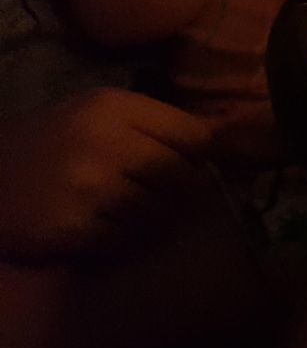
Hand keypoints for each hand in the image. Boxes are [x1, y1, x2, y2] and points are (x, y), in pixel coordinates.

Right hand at [0, 89, 214, 263]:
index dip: (200, 153)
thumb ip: (153, 122)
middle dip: (179, 187)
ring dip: (152, 215)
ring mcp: (90, 189)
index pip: (194, 135)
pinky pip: (127, 240)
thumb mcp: (96, 112)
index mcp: (113, 108)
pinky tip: (103, 226)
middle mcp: (104, 144)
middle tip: (162, 190)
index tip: (190, 161)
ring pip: (159, 211)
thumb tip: (218, 142)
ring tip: (127, 208)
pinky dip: (123, 238)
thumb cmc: (49, 140)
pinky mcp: (74, 229)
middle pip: (182, 175)